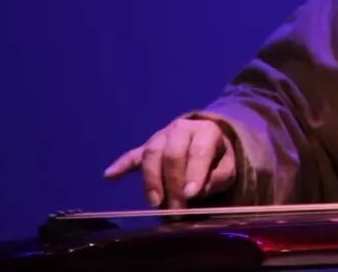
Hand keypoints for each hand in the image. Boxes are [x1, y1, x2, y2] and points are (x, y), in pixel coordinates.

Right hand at [103, 118, 236, 208]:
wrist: (208, 140)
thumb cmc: (219, 158)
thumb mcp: (228, 167)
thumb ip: (218, 177)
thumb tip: (198, 190)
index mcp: (206, 131)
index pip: (198, 150)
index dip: (194, 172)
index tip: (190, 195)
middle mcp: (181, 129)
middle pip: (172, 153)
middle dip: (172, 183)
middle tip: (176, 209)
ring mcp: (161, 137)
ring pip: (151, 154)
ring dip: (151, 180)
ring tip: (155, 203)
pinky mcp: (146, 147)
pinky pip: (132, 155)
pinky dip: (121, 165)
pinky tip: (110, 176)